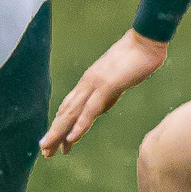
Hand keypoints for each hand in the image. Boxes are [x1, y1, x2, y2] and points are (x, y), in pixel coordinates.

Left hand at [40, 29, 167, 154]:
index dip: (61, 125)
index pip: (70, 107)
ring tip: (48, 149)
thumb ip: (108, 94)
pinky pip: (91, 109)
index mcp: (89, 82)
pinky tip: (72, 138)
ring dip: (59, 132)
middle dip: (54, 133)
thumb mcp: (118, 80)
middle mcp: (87, 83)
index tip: (56, 143)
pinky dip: (80, 124)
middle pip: (65, 111)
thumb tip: (100, 107)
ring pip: (72, 112)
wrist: (146, 40)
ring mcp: (95, 84)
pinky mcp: (107, 85)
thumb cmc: (136, 58)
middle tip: (44, 151)